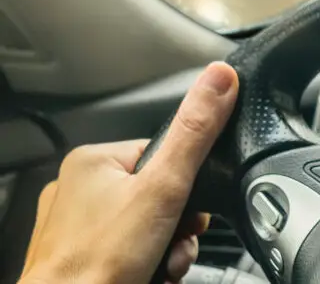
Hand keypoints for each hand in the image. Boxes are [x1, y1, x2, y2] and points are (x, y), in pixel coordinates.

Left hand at [19, 62, 238, 283]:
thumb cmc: (97, 265)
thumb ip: (195, 134)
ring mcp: (77, 229)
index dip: (188, 187)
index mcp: (94, 161)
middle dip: (178, 227)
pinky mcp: (82, 260)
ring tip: (160, 268)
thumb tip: (220, 78)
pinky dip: (147, 265)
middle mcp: (79, 191)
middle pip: (159, 196)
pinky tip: (148, 277)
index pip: (164, 157)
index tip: (189, 212)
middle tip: (174, 245)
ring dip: (167, 250)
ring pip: (147, 228)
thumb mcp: (164, 189)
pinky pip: (130, 252)